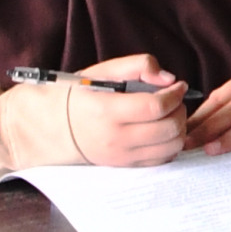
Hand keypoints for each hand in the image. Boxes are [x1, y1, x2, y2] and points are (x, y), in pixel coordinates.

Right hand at [62, 57, 189, 168]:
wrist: (50, 127)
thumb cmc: (77, 95)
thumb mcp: (102, 71)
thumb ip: (137, 65)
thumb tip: (168, 79)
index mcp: (107, 110)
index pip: (156, 107)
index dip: (175, 95)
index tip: (178, 86)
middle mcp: (115, 137)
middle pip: (168, 128)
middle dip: (180, 110)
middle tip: (174, 100)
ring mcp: (120, 155)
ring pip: (170, 147)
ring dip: (179, 129)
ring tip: (169, 115)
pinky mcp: (124, 165)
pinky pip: (161, 160)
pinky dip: (170, 145)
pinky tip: (161, 131)